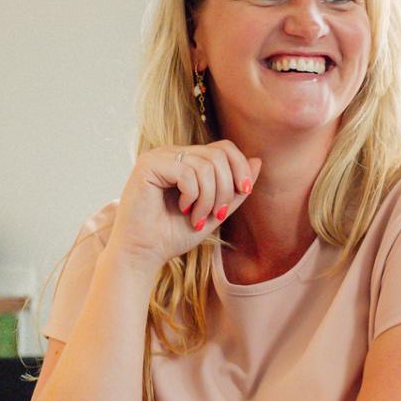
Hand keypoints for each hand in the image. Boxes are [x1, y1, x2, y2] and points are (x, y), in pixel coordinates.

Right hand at [107, 141, 262, 271]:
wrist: (143, 253)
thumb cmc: (174, 235)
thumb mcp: (215, 211)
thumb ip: (235, 189)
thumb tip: (257, 160)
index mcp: (187, 160)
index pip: (224, 148)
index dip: (240, 167)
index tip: (244, 190)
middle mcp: (173, 153)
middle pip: (218, 155)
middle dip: (226, 188)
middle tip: (217, 214)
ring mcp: (160, 157)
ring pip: (205, 165)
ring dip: (209, 198)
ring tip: (198, 217)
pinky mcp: (148, 165)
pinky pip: (187, 172)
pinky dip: (193, 195)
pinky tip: (182, 209)